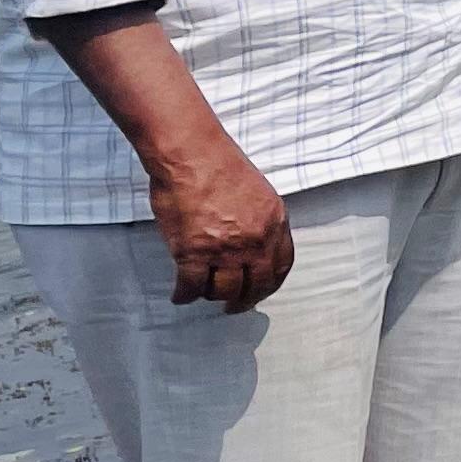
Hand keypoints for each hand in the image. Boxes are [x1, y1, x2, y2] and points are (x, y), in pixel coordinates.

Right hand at [150, 135, 292, 311]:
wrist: (192, 154)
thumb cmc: (220, 166)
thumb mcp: (259, 194)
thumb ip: (261, 221)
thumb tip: (254, 244)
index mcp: (275, 223)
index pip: (281, 266)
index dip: (269, 284)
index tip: (260, 290)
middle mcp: (255, 240)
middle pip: (256, 285)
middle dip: (244, 300)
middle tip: (234, 307)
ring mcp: (225, 249)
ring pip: (223, 289)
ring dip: (212, 296)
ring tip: (204, 294)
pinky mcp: (193, 252)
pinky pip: (190, 286)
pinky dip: (184, 295)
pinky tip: (180, 296)